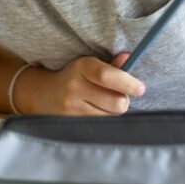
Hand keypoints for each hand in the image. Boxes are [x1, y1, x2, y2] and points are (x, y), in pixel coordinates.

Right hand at [24, 53, 145, 115]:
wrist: (43, 94)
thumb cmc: (75, 78)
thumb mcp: (90, 66)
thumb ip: (111, 66)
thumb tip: (128, 58)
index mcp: (81, 67)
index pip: (107, 76)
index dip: (128, 83)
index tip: (140, 88)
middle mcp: (74, 87)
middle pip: (116, 102)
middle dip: (123, 100)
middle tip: (117, 95)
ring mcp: (71, 108)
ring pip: (111, 116)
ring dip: (113, 112)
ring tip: (102, 103)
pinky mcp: (71, 123)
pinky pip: (101, 125)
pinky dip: (104, 119)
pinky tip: (94, 112)